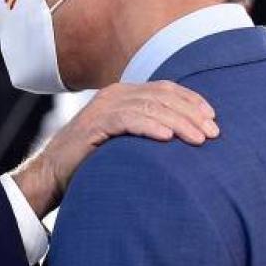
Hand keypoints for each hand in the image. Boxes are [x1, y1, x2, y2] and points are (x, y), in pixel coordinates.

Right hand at [12, 81, 218, 216]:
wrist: (52, 175)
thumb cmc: (93, 162)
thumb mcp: (125, 140)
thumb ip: (147, 130)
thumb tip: (185, 136)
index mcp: (123, 94)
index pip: (165, 89)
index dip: (192, 101)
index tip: (212, 119)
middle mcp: (113, 95)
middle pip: (162, 96)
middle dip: (191, 114)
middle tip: (213, 134)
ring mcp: (102, 108)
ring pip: (149, 106)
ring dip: (178, 122)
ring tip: (198, 139)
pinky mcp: (93, 125)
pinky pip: (127, 120)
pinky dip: (150, 126)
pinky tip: (168, 138)